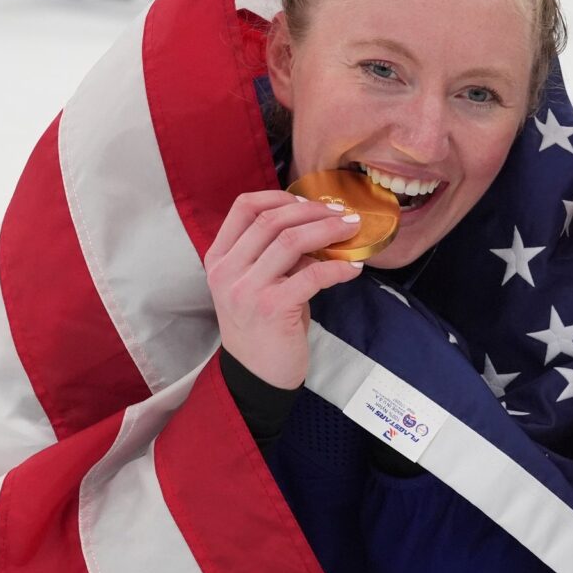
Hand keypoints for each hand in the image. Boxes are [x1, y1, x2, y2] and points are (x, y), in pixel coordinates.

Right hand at [204, 191, 364, 389]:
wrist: (257, 376)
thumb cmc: (263, 326)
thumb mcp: (258, 283)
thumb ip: (276, 254)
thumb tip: (318, 224)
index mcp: (219, 258)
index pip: (244, 207)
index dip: (280, 196)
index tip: (308, 200)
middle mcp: (227, 271)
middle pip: (272, 220)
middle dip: (313, 211)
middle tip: (341, 215)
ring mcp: (246, 290)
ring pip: (290, 241)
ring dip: (327, 231)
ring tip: (352, 230)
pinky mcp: (272, 309)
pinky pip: (312, 275)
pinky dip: (338, 268)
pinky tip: (353, 269)